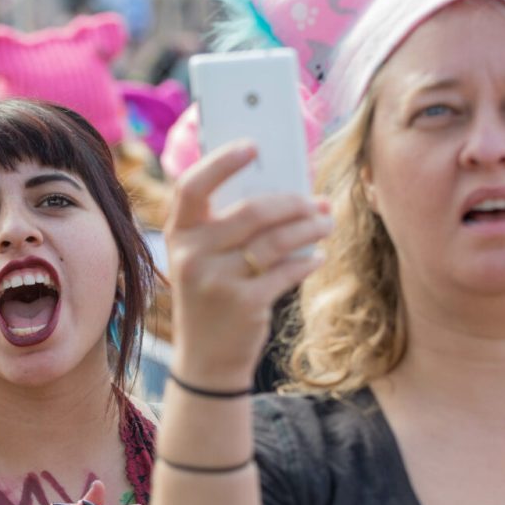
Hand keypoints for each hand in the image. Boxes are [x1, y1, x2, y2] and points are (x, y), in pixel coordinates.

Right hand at [165, 141, 331, 388]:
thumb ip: (226, 225)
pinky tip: (317, 257)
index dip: (221, 162)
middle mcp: (191, 256)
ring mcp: (216, 281)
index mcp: (178, 235)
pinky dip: (308, 261)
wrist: (206, 358)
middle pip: (251, 211)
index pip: (191, 187)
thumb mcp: (203, 259)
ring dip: (310, 228)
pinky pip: (287, 271)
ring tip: (326, 222)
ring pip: (276, 240)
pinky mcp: (244, 304)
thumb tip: (283, 186)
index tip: (253, 147)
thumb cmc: (212, 295)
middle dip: (293, 202)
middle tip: (317, 199)